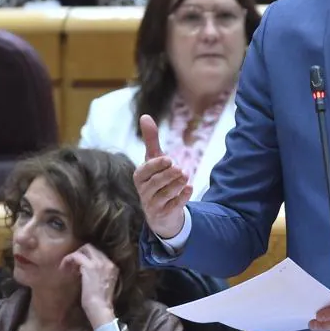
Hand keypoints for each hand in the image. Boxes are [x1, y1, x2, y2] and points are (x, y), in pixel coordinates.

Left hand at [60, 243, 118, 327]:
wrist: (100, 309)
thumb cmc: (100, 303)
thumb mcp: (104, 285)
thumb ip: (99, 275)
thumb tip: (84, 271)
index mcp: (113, 267)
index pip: (99, 254)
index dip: (87, 258)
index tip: (78, 267)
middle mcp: (108, 262)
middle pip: (92, 248)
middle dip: (80, 253)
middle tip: (71, 263)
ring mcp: (99, 263)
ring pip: (85, 249)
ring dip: (73, 256)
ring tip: (65, 266)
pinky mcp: (89, 267)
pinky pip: (77, 256)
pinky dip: (68, 260)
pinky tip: (63, 268)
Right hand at [134, 115, 190, 238]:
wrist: (161, 211)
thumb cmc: (157, 179)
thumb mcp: (154, 160)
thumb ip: (151, 140)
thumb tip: (144, 116)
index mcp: (139, 177)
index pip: (143, 171)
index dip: (155, 165)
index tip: (169, 159)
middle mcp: (143, 192)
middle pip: (154, 184)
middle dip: (168, 176)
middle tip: (181, 168)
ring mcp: (152, 205)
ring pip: (163, 196)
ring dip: (176, 185)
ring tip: (186, 176)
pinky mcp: (163, 215)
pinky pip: (172, 207)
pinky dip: (181, 198)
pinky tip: (189, 189)